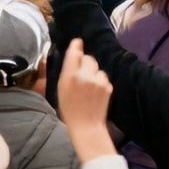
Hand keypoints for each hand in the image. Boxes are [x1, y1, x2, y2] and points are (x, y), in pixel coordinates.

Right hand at [54, 39, 115, 160]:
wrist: (86, 126)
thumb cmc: (69, 108)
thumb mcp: (60, 88)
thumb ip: (66, 70)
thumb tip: (73, 55)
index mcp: (69, 75)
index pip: (74, 53)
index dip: (76, 46)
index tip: (78, 42)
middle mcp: (84, 75)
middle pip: (88, 58)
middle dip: (85, 63)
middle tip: (81, 74)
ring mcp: (98, 81)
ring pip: (97, 68)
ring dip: (93, 73)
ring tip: (88, 87)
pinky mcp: (107, 86)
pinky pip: (103, 77)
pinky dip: (100, 81)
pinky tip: (95, 92)